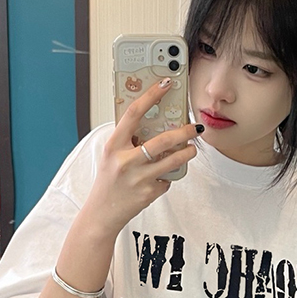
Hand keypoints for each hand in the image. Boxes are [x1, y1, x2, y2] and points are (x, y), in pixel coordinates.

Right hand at [81, 80, 199, 237]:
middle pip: (162, 140)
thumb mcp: (112, 156)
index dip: (151, 96)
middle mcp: (126, 161)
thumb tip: (154, 123)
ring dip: (187, 152)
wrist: (102, 213)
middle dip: (184, 131)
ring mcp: (138, 178)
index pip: (133, 113)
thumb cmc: (108, 181)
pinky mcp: (149, 192)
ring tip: (191, 149)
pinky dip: (167, 177)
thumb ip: (128, 141)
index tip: (166, 84)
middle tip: (194, 127)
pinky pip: (167, 179)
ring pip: (173, 160)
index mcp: (114, 146)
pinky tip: (161, 177)